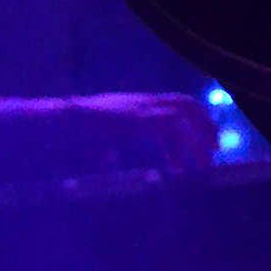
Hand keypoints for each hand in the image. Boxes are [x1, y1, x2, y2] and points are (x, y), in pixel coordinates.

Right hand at [67, 91, 217, 174]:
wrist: (56, 124)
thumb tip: (108, 162)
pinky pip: (165, 130)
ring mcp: (138, 108)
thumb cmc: (71, 133)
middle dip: (203, 124)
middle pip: (184, 103)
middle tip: (214, 148)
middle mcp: (141, 101)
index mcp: (135, 103)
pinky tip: (174, 169)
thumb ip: (106, 150)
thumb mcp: (94, 140)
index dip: (194, 115)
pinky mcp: (134, 120)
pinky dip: (174, 150)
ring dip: (195, 139)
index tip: (206, 134)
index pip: (175, 100)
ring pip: (179, 117)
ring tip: (203, 163)